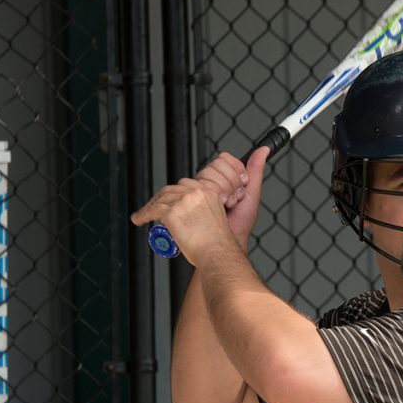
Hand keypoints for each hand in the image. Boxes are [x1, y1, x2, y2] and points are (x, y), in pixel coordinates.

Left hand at [129, 148, 268, 264]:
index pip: (189, 183)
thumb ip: (254, 172)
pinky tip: (139, 219)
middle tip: (156, 207)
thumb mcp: (244, 203)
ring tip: (145, 214)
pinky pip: (153, 210)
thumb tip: (263, 150)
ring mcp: (183, 200)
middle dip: (163, 198)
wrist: (220, 253)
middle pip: (174, 188)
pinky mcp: (172, 212)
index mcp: (210, 190)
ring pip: (162, 197)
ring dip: (151, 206)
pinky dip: (143, 214)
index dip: (179, 191)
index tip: (172, 198)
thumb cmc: (229, 237)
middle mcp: (197, 191)